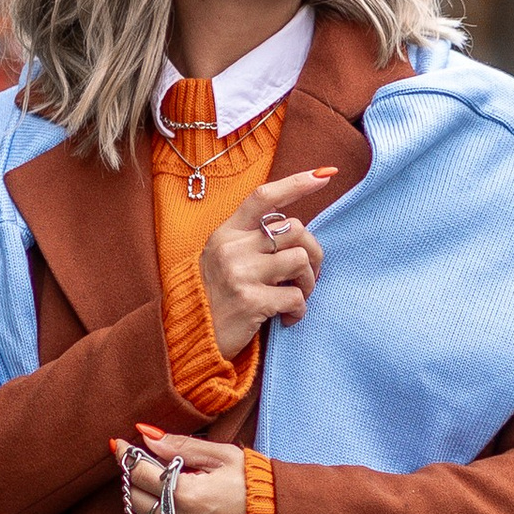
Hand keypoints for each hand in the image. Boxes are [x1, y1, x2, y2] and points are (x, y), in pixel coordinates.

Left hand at [127, 430, 249, 513]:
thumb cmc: (259, 486)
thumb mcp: (223, 456)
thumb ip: (182, 447)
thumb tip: (148, 436)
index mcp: (186, 495)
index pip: (139, 473)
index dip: (126, 456)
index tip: (120, 446)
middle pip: (135, 500)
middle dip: (138, 481)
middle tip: (152, 468)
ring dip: (157, 505)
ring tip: (184, 494)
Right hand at [199, 170, 332, 359]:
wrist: (189, 337)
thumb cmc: (215, 296)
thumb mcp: (222, 258)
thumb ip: (251, 241)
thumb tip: (296, 230)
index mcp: (226, 233)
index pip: (263, 197)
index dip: (296, 183)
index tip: (324, 175)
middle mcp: (232, 248)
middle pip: (295, 228)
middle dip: (313, 252)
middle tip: (308, 274)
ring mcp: (240, 274)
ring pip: (300, 260)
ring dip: (309, 282)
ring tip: (298, 296)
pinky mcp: (250, 301)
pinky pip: (295, 297)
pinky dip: (299, 310)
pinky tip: (287, 318)